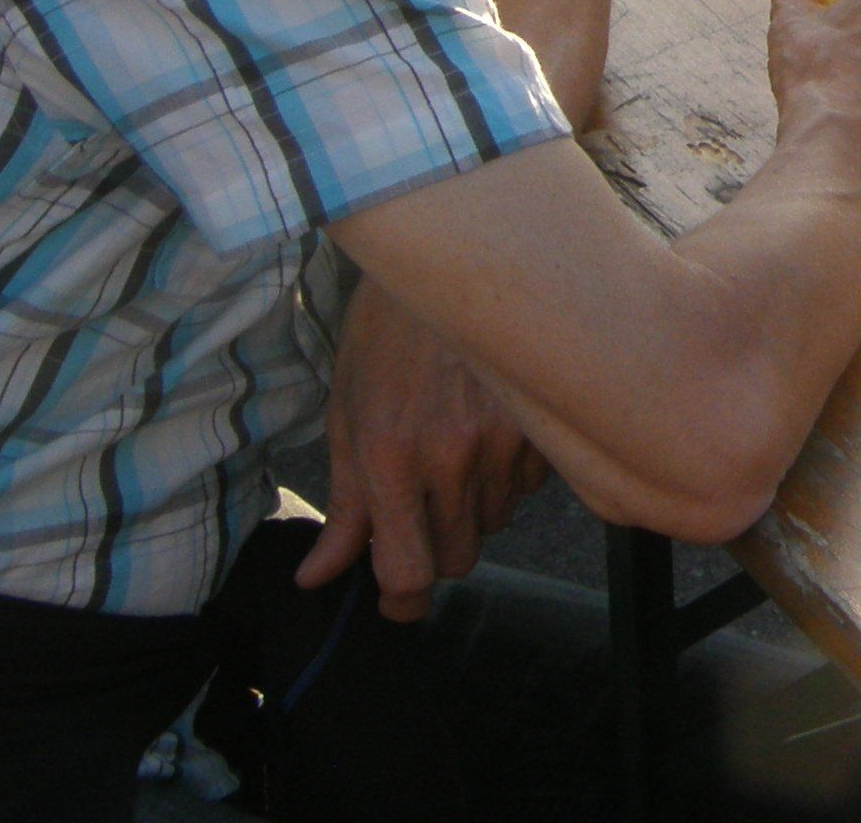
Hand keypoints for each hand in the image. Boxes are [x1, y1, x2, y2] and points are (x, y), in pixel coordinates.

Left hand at [299, 282, 546, 622]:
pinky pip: (528, 486)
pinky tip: (486, 433)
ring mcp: (504, 438)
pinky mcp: (542, 422)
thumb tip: (318, 576)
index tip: (395, 602)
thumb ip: (342, 506)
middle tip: (416, 511)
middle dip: (432, 549)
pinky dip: (507, 477)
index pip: (408, 570)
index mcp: (390, 454)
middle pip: (455, 557)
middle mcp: (451, 453)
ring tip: (450, 456)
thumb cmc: (384, 335)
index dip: (401, 603)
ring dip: (470, 511)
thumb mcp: (346, 416)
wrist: (451, 258)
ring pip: (493, 522)